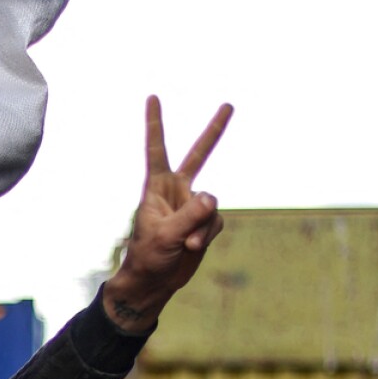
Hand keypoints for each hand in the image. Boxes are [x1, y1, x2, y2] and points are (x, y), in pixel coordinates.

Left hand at [103, 95, 232, 330]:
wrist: (154, 281)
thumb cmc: (148, 255)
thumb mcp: (165, 235)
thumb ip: (190, 215)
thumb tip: (213, 195)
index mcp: (157, 187)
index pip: (157, 149)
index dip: (155, 123)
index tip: (153, 97)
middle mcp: (177, 190)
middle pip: (199, 155)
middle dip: (214, 132)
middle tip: (229, 105)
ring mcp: (193, 205)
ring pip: (213, 205)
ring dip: (203, 227)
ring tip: (187, 244)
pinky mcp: (205, 222)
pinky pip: (216, 222)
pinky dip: (208, 235)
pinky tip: (194, 247)